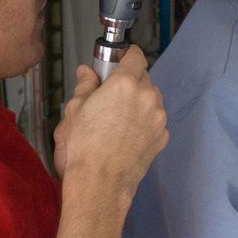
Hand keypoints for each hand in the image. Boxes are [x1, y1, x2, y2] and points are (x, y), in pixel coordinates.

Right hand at [53, 47, 167, 200]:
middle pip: (143, 78)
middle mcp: (147, 97)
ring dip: (139, 102)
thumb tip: (87, 73)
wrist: (101, 182)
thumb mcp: (75, 109)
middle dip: (130, 82)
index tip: (120, 59)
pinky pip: (155, 120)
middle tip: (111, 95)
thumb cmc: (84, 146)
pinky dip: (145, 122)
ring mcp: (158, 118)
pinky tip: (127, 134)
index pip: (135, 56)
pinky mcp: (162, 136)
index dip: (127, 56)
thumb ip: (86, 85)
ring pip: (152, 99)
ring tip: (119, 118)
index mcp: (125, 83)